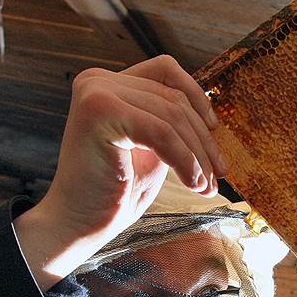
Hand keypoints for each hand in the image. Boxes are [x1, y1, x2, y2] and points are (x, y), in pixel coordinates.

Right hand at [14, 55, 225, 289]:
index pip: (165, 71)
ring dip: (197, 156)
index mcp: (108, 84)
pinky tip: (193, 184)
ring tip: (206, 186)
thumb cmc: (115, 193)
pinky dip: (185, 159)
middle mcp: (98, 80)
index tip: (214, 130)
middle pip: (173, 98)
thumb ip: (170, 124)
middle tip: (218, 175)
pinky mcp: (99, 112)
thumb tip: (210, 116)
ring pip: (172, 116)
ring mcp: (96, 92)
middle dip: (203, 140)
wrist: (78, 225)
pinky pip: (162, 132)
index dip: (196, 98)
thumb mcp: (151, 149)